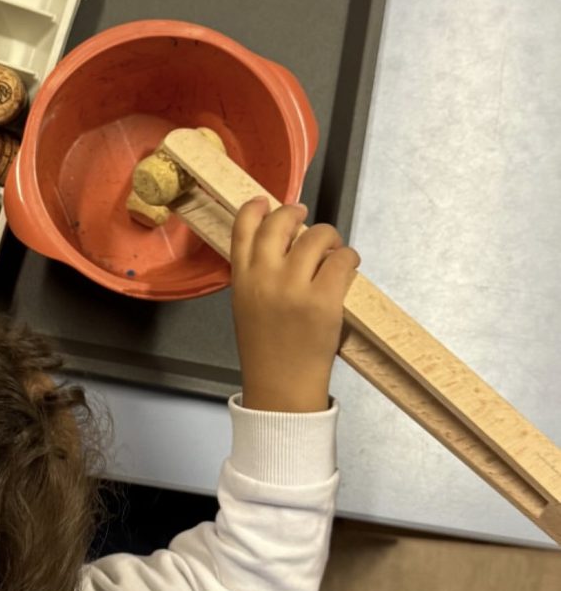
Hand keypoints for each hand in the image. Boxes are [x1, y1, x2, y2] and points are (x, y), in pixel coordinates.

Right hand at [231, 199, 360, 412]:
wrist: (280, 388)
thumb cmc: (266, 351)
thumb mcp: (247, 307)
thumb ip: (256, 275)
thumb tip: (284, 244)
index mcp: (241, 279)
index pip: (243, 228)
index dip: (256, 208)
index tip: (266, 202)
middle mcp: (264, 278)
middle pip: (281, 223)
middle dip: (296, 214)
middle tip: (306, 218)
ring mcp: (294, 288)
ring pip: (317, 237)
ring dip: (330, 239)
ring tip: (333, 252)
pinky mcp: (323, 299)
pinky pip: (343, 259)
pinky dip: (349, 259)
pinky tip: (346, 269)